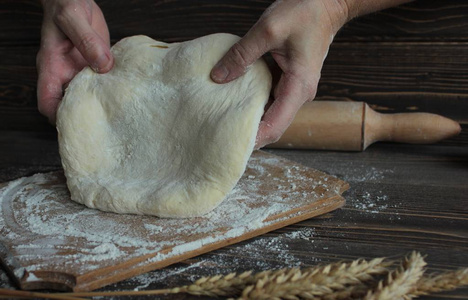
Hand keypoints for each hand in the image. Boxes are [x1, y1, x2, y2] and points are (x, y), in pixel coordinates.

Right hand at [37, 0, 113, 122]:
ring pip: (89, 96)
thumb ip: (87, 41)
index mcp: (51, 67)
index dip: (58, 116)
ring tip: (120, 109)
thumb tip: (104, 65)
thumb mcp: (72, 18)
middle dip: (85, 116)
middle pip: (70, 106)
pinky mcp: (96, 67)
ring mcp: (81, 72)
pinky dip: (113, 87)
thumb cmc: (66, 5)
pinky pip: (103, 82)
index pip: (47, 102)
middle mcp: (65, 74)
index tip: (78, 121)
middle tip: (106, 121)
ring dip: (102, 103)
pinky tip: (126, 90)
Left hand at [210, 0, 348, 147]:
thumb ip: (242, 55)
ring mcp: (294, 88)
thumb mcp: (268, 30)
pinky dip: (253, 100)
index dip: (255, 139)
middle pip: (272, 124)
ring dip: (250, 116)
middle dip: (249, 132)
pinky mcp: (289, 80)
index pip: (275, 125)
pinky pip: (270, 97)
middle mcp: (299, 93)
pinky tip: (235, 97)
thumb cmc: (305, 12)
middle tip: (222, 134)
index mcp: (298, 87)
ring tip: (224, 119)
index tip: (233, 145)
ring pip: (270, 112)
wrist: (326, 3)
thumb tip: (218, 77)